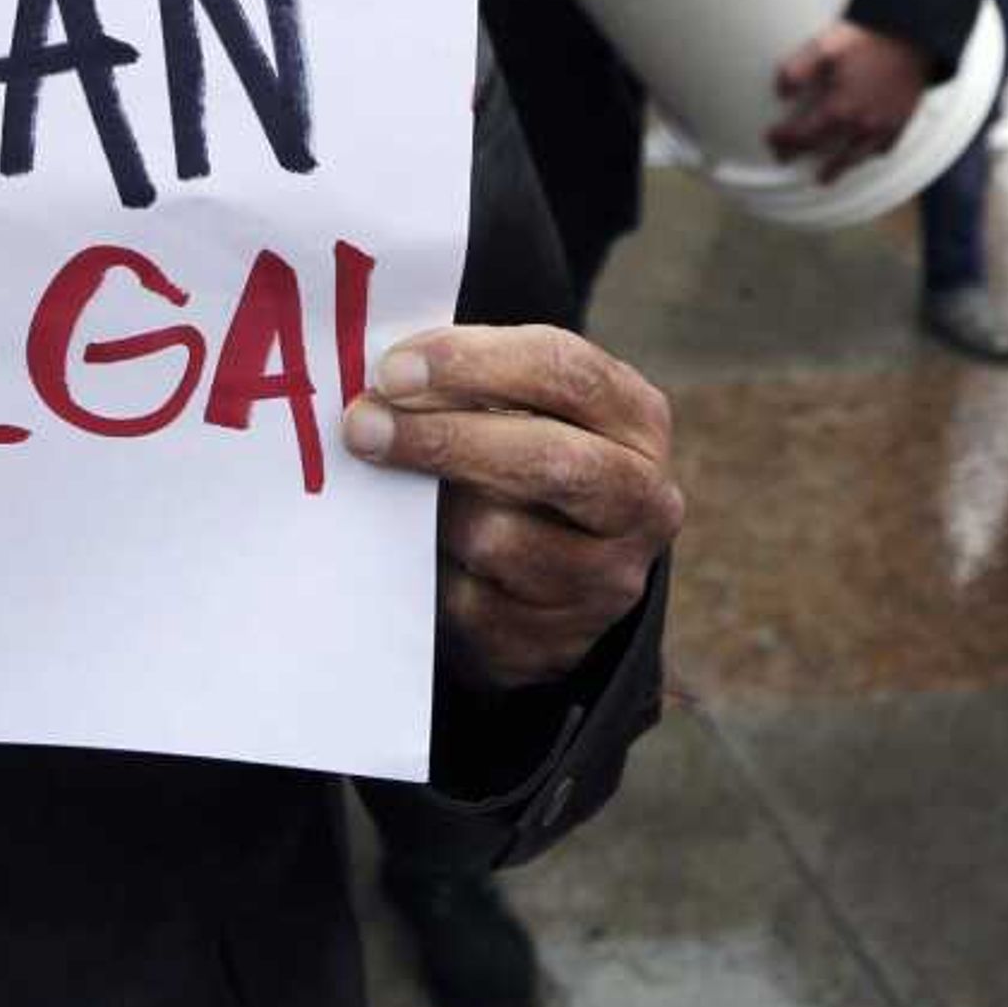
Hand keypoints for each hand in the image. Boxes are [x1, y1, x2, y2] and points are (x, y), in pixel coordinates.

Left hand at [341, 325, 682, 690]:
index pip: (566, 373)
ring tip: (400, 494)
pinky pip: (471, 603)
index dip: (474, 364)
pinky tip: (423, 554)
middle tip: (364, 426)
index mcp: (637, 419)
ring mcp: (609, 579)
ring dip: (433, 512)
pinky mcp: (559, 641)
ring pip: (500, 537)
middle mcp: (644, 500)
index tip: (395, 370)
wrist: (558, 577)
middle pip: (548, 459)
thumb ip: (474, 384)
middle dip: (445, 439)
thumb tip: (385, 382)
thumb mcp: (526, 408)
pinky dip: (433, 573)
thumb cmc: (525, 458)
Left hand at [765, 22, 935, 179]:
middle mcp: (861, 125)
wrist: (914, 35)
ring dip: (838, 168)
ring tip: (826, 177)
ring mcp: (885, 126)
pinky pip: (884, 148)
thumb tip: (781, 92)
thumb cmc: (868, 39)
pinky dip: (870, 155)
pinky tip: (866, 154)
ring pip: (857, 157)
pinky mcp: (903, 120)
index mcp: (840, 108)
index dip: (784, 140)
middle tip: (787, 160)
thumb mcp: (824, 46)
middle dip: (803, 156)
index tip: (771, 140)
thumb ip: (797, 69)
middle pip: (827, 151)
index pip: (804, 135)